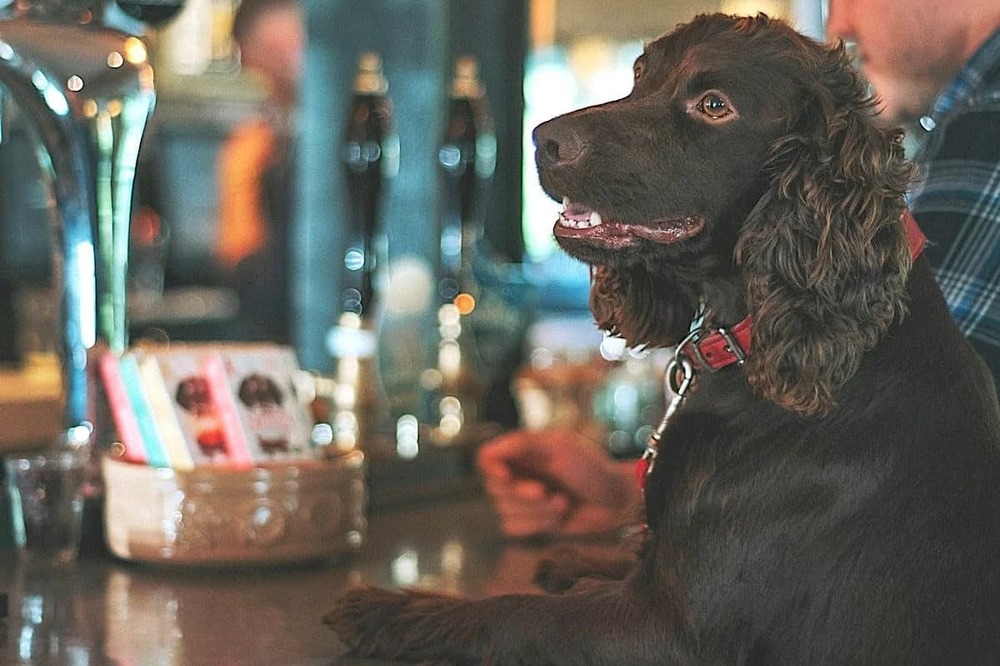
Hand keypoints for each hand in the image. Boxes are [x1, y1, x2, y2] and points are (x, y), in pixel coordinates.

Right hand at [476, 428, 639, 537]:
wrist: (616, 500)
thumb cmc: (592, 467)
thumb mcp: (560, 446)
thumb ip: (522, 444)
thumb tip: (488, 451)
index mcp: (522, 451)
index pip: (485, 458)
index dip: (492, 469)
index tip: (507, 477)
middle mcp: (517, 474)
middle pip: (492, 488)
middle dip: (521, 494)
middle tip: (546, 491)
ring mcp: (523, 501)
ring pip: (504, 511)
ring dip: (536, 511)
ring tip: (562, 502)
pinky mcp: (532, 522)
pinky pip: (514, 529)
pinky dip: (537, 524)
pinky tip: (560, 515)